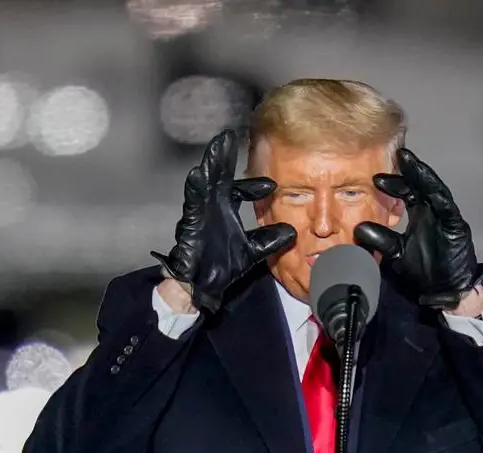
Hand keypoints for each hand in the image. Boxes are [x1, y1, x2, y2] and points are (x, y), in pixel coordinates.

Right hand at [151, 129, 296, 312]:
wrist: (201, 285)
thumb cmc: (221, 265)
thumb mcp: (252, 251)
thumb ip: (269, 240)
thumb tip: (292, 232)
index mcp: (225, 210)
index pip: (239, 190)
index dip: (254, 186)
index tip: (272, 185)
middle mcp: (212, 207)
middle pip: (218, 177)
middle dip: (223, 157)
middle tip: (229, 137)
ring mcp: (200, 213)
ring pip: (204, 183)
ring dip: (210, 164)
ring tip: (217, 147)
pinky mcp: (190, 223)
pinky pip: (193, 202)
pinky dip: (195, 189)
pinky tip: (198, 174)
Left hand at [354, 148, 482, 309]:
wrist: (444, 291)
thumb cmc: (423, 270)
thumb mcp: (397, 254)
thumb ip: (381, 241)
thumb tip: (359, 229)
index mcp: (420, 214)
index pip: (406, 192)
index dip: (393, 183)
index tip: (374, 177)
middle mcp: (433, 210)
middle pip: (421, 184)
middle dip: (409, 170)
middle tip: (397, 155)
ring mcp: (446, 217)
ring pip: (435, 190)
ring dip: (423, 176)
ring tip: (411, 162)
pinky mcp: (457, 227)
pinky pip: (448, 209)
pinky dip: (440, 198)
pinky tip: (431, 189)